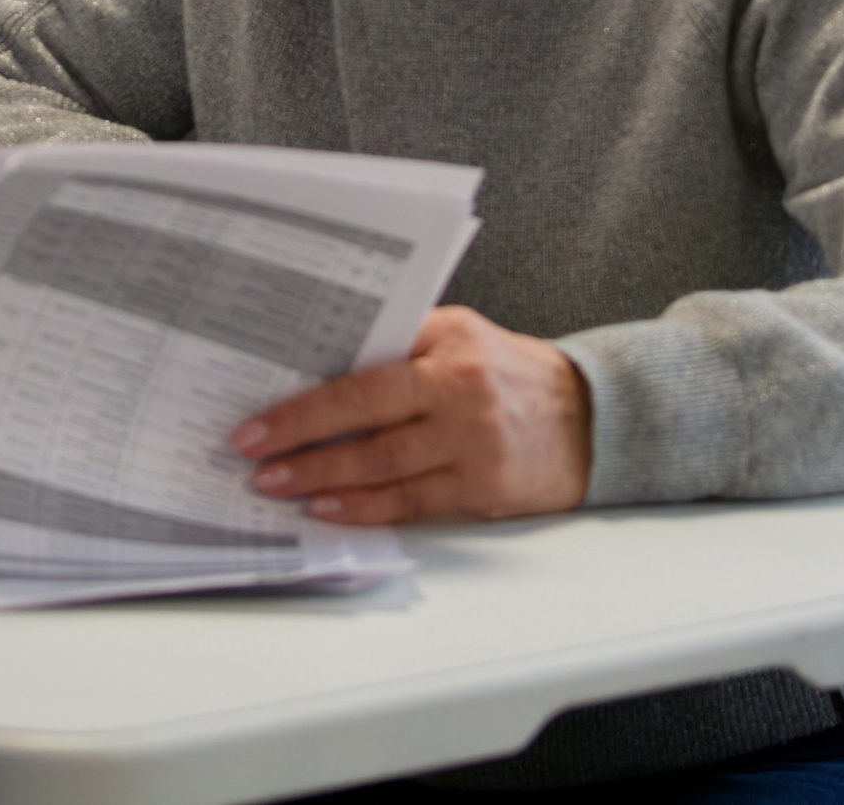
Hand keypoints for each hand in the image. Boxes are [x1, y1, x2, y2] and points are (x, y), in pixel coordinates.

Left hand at [233, 305, 591, 524]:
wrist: (590, 416)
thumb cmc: (511, 373)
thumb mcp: (462, 335)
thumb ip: (401, 345)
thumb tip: (318, 370)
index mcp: (450, 342)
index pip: (363, 373)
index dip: (304, 403)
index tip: (257, 421)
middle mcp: (461, 390)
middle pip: (365, 418)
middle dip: (300, 441)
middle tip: (253, 457)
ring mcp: (473, 442)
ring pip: (382, 465)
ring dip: (322, 478)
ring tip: (278, 485)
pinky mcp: (483, 487)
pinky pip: (410, 501)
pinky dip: (364, 508)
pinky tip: (329, 508)